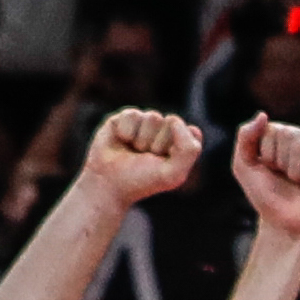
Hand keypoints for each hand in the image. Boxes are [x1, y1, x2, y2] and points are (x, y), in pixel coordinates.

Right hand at [82, 108, 202, 206]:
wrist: (108, 185)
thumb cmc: (142, 181)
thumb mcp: (173, 174)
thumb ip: (188, 150)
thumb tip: (173, 119)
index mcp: (182, 143)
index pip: (192, 132)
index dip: (177, 149)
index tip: (165, 163)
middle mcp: (165, 129)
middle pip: (172, 122)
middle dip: (158, 145)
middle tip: (145, 158)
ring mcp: (146, 122)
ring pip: (153, 117)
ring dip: (142, 140)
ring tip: (134, 151)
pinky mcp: (126, 117)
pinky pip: (133, 115)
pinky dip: (126, 132)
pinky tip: (121, 141)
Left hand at [231, 116, 299, 241]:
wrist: (284, 224)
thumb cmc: (265, 196)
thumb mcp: (243, 165)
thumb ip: (245, 136)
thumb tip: (264, 114)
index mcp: (282, 135)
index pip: (272, 129)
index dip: (266, 154)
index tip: (269, 169)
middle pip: (289, 134)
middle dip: (281, 161)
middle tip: (284, 177)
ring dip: (295, 171)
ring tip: (298, 182)